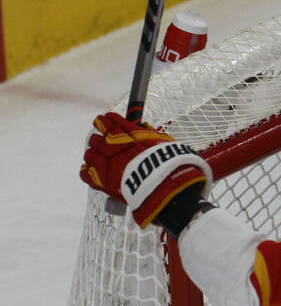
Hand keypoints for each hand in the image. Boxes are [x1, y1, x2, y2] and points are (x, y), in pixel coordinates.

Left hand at [80, 112, 211, 227]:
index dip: (108, 121)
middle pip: (98, 137)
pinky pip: (86, 174)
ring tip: (95, 153)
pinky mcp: (102, 181)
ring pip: (91, 154)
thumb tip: (144, 127)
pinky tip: (88, 170)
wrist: (164, 185)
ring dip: (93, 153)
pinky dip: (87, 172)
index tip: (105, 119)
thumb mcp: (164, 143)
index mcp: (129, 134)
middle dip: (100, 137)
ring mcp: (106, 163)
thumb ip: (151, 134)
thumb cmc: (171, 164)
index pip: (112, 121)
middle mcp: (114, 146)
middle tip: (100, 139)